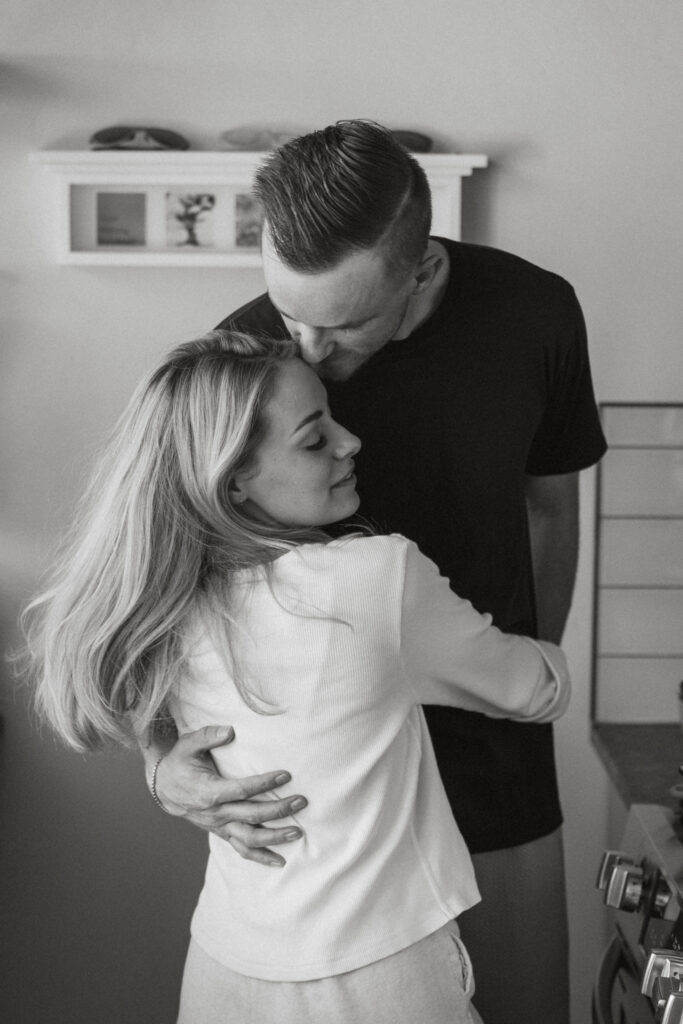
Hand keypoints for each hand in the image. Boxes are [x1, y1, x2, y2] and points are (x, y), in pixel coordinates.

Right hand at [152, 725, 306, 866]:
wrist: (164, 787)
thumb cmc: (180, 762)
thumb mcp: (188, 743)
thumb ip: (208, 735)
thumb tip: (230, 731)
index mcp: (209, 791)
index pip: (241, 790)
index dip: (264, 783)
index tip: (285, 775)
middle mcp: (216, 813)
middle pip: (251, 815)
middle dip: (278, 810)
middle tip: (301, 801)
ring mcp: (219, 825)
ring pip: (249, 838)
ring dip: (275, 837)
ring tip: (298, 832)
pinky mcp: (222, 832)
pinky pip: (242, 849)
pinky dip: (261, 857)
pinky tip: (280, 861)